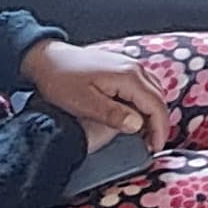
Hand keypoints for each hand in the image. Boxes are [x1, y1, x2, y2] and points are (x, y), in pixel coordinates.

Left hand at [20, 40, 175, 150]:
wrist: (47, 59)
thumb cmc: (61, 79)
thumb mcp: (84, 102)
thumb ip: (112, 114)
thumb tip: (137, 125)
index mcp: (127, 77)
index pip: (155, 106)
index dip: (159, 129)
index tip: (156, 148)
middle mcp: (133, 68)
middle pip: (158, 99)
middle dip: (159, 124)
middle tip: (151, 145)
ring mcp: (129, 65)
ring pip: (153, 92)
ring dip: (153, 113)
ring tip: (144, 134)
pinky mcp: (122, 67)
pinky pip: (143, 86)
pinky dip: (145, 103)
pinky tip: (134, 115)